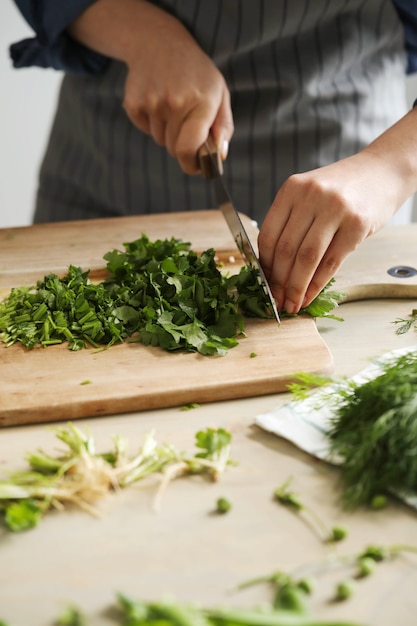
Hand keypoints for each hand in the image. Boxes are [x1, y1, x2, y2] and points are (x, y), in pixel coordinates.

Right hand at [123, 20, 232, 173]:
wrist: (158, 42)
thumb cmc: (196, 72)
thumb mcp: (219, 92)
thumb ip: (223, 126)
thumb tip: (220, 155)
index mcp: (201, 102)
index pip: (189, 149)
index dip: (191, 165)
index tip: (195, 167)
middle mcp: (175, 103)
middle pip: (175, 149)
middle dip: (182, 145)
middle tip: (186, 125)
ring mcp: (151, 103)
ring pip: (160, 140)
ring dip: (167, 132)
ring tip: (171, 106)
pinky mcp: (133, 103)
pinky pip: (145, 130)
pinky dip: (152, 123)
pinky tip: (157, 102)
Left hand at [258, 151, 402, 313]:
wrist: (383, 171)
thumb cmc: (342, 188)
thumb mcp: (309, 194)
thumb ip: (291, 222)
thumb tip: (273, 268)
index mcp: (291, 189)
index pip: (268, 235)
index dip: (264, 266)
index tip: (263, 284)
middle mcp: (310, 196)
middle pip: (286, 249)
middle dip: (278, 282)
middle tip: (276, 301)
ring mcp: (335, 209)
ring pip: (306, 259)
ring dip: (296, 288)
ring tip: (291, 304)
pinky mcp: (357, 225)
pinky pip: (330, 263)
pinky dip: (316, 284)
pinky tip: (309, 296)